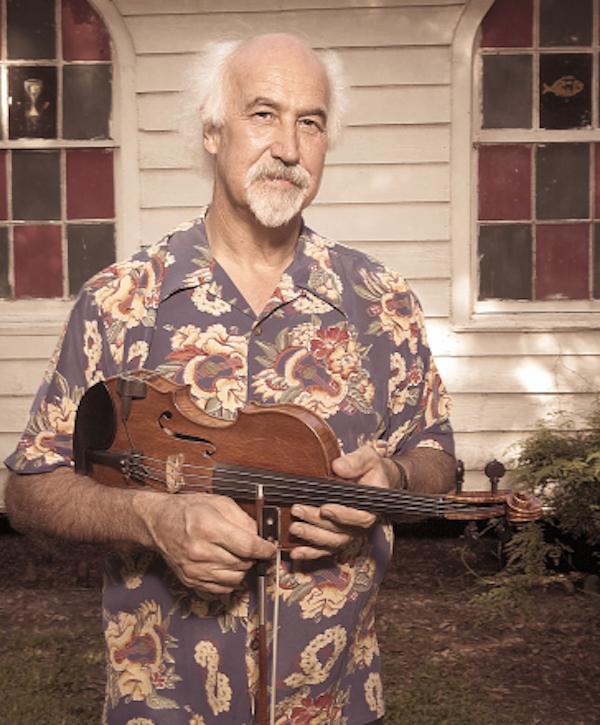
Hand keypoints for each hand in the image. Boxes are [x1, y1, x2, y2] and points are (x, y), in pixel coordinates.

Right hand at [140, 492, 275, 592]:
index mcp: (209, 528)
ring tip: (237, 555)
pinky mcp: (190, 580)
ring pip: (234, 579)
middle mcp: (200, 551)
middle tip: (251, 548)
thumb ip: (242, 518)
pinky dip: (230, 579)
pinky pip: (221, 588)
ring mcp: (194, 569)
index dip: (264, 549)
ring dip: (243, 569)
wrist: (158, 523)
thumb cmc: (188, 509)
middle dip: (253, 557)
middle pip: (242, 564)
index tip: (270, 548)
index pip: (247, 546)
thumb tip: (260, 535)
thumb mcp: (219, 502)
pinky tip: (227, 566)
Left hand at [289, 444, 401, 560]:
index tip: (325, 508)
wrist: (376, 481)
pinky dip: (310, 552)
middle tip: (298, 510)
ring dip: (311, 537)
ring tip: (294, 527)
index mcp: (372, 507)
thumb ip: (356, 462)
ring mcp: (350, 533)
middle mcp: (361, 524)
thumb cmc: (372, 469)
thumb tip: (338, 467)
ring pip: (332, 543)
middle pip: (341, 532)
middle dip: (317, 522)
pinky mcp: (338, 536)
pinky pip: (325, 549)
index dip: (342, 516)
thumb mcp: (369, 458)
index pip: (360, 518)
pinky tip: (295, 552)